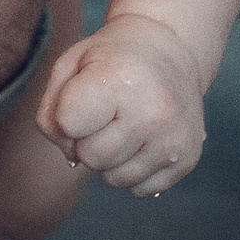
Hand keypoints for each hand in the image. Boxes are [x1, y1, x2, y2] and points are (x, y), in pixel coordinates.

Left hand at [37, 12, 207, 194]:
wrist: (169, 50)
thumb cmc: (111, 60)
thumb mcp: (70, 65)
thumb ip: (51, 112)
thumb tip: (71, 156)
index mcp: (118, 80)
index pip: (68, 124)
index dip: (67, 116)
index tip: (83, 96)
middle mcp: (152, 113)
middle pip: (91, 158)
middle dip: (88, 140)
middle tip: (106, 113)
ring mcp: (173, 139)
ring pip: (115, 179)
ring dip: (111, 158)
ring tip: (125, 124)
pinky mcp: (188, 159)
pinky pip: (140, 189)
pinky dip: (134, 170)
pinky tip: (143, 139)